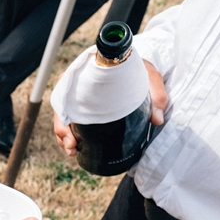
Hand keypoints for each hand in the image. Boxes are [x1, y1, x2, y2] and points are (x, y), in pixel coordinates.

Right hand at [52, 59, 167, 156]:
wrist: (139, 69)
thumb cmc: (140, 71)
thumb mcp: (149, 78)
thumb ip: (157, 96)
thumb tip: (157, 120)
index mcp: (86, 72)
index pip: (65, 88)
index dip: (62, 108)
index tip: (68, 124)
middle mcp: (78, 85)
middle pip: (62, 107)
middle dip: (62, 129)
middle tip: (72, 145)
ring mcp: (79, 99)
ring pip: (64, 118)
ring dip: (64, 136)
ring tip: (72, 151)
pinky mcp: (84, 109)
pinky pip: (71, 122)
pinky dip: (70, 136)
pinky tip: (74, 148)